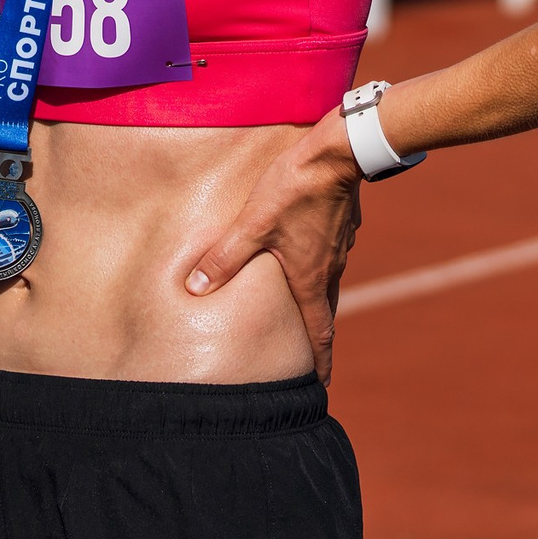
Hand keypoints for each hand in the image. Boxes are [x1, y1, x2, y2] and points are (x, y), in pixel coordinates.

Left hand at [184, 118, 363, 380]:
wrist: (338, 152)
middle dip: (316, 337)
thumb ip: (224, 257)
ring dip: (316, 301)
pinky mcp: (342, 225)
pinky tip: (308, 256)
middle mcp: (329, 268)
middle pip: (323, 311)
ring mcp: (340, 246)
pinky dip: (319, 268)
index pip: (318, 333)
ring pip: (327, 283)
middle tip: (309, 357)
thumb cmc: (294, 190)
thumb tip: (195, 288)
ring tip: (304, 311)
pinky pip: (330, 256)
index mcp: (310, 278)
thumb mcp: (252, 224)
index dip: (320, 363)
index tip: (321, 386)